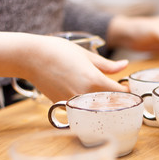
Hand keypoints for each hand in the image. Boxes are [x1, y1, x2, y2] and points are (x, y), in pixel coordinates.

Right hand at [0, 31, 128, 102]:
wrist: (30, 57)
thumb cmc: (58, 51)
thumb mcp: (86, 55)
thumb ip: (107, 65)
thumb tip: (124, 65)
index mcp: (94, 80)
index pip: (120, 94)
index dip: (127, 92)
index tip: (128, 88)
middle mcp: (84, 94)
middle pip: (109, 104)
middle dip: (117, 100)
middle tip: (118, 93)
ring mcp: (72, 102)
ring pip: (95, 108)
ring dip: (102, 104)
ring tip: (103, 95)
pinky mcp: (62, 105)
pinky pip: (80, 108)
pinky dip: (87, 104)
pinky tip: (86, 96)